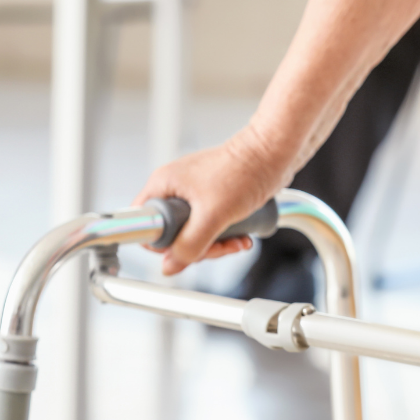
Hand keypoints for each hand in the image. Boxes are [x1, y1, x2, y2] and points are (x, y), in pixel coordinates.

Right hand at [134, 123, 292, 275]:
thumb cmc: (244, 170)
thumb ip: (189, 243)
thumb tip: (170, 267)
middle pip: (172, 235)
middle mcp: (176, 189)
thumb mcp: (213, 214)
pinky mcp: (213, 199)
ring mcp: (195, 194)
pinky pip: (210, 226)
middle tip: (218, 245)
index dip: (162, 244)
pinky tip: (241, 236)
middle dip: (198, 247)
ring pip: (194, 234)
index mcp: (164, 185)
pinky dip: (225, 235)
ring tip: (236, 240)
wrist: (274, 152)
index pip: (144, 225)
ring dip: (216, 244)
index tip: (185, 249)